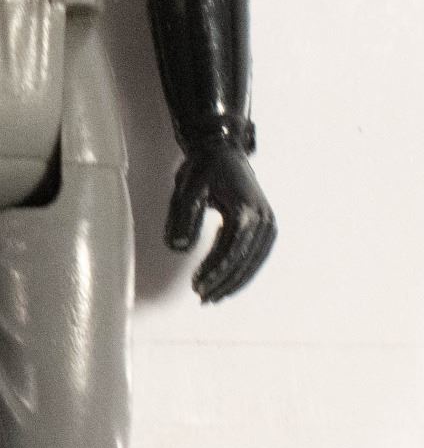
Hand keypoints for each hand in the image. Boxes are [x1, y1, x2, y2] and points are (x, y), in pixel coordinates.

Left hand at [165, 139, 275, 303]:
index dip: (215, 271)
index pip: (231, 250)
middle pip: (244, 261)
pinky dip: (243, 271)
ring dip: (234, 282)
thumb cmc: (203, 169)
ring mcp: (268, 222)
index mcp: (245, 210)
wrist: (223, 150)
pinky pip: (256, 255)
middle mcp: (263, 218)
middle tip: (202, 297)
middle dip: (223, 282)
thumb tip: (178, 248)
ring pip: (253, 262)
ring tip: (212, 297)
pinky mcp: (267, 225)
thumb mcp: (187, 189)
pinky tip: (226, 284)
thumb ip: (182, 218)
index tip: (198, 286)